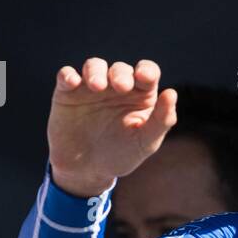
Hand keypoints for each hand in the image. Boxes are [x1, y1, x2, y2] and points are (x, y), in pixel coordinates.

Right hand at [47, 58, 177, 197]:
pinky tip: (72, 82)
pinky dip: (68, 75)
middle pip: (120, 68)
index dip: (147, 70)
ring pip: (94, 66)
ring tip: (97, 86)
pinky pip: (66, 76)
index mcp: (140, 95)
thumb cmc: (121, 155)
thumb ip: (161, 120)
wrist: (86, 171)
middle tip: (121, 87)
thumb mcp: (145, 143)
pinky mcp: (67, 93)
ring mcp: (91, 88)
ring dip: (95, 71)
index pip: (147, 72)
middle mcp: (116, 87)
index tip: (144, 77)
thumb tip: (171, 93)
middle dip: (121, 74)